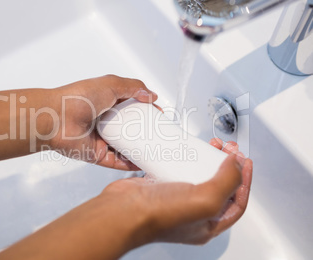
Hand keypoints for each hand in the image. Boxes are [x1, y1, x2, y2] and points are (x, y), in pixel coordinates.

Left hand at [47, 75, 157, 169]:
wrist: (56, 118)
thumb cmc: (77, 98)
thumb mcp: (111, 84)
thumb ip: (133, 87)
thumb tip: (151, 95)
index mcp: (106, 103)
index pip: (131, 107)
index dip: (145, 111)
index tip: (158, 115)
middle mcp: (104, 121)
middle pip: (129, 129)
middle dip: (144, 132)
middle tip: (160, 135)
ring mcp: (101, 139)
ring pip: (124, 147)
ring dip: (139, 150)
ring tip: (156, 151)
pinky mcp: (97, 155)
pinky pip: (116, 162)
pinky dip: (129, 164)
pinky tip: (142, 163)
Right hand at [100, 139, 252, 244]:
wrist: (123, 210)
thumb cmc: (158, 216)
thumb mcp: (205, 201)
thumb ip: (227, 182)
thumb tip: (235, 165)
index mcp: (208, 224)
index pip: (236, 202)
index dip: (245, 181)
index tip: (245, 162)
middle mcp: (193, 213)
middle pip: (219, 186)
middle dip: (227, 166)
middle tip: (229, 149)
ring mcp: (176, 199)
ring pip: (199, 175)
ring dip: (208, 158)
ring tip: (212, 145)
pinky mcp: (161, 185)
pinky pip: (180, 169)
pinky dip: (187, 157)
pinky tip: (187, 148)